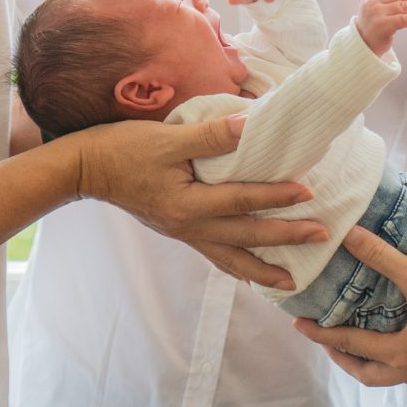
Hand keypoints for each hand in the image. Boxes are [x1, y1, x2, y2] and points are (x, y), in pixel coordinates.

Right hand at [59, 116, 325, 288]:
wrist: (85, 168)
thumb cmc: (124, 149)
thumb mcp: (168, 137)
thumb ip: (211, 135)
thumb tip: (251, 127)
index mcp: (189, 204)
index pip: (243, 201)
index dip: (277, 197)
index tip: (309, 193)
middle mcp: (189, 226)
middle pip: (246, 238)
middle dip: (285, 239)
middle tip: (321, 236)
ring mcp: (183, 233)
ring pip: (230, 258)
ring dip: (263, 269)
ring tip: (291, 280)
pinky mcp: (177, 230)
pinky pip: (213, 255)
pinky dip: (234, 266)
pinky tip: (247, 274)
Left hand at [294, 228, 406, 385]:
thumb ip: (380, 256)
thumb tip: (348, 235)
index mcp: (399, 353)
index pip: (348, 344)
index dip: (320, 333)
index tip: (299, 325)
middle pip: (367, 374)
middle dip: (343, 359)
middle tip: (327, 340)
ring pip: (392, 375)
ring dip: (372, 362)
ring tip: (361, 343)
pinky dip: (398, 359)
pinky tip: (404, 341)